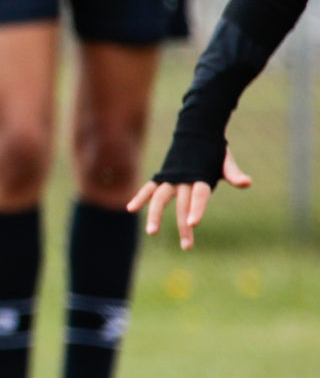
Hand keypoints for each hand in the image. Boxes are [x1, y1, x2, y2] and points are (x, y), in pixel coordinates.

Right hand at [128, 149, 252, 249]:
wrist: (196, 130)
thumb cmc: (214, 150)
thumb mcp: (225, 161)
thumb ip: (233, 173)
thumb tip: (247, 184)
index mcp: (201, 176)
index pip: (199, 196)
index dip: (196, 209)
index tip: (193, 224)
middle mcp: (184, 178)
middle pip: (183, 204)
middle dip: (183, 225)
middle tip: (187, 247)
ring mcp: (170, 177)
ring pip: (160, 198)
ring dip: (155, 215)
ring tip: (152, 233)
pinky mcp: (162, 176)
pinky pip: (149, 188)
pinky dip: (140, 197)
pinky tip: (130, 208)